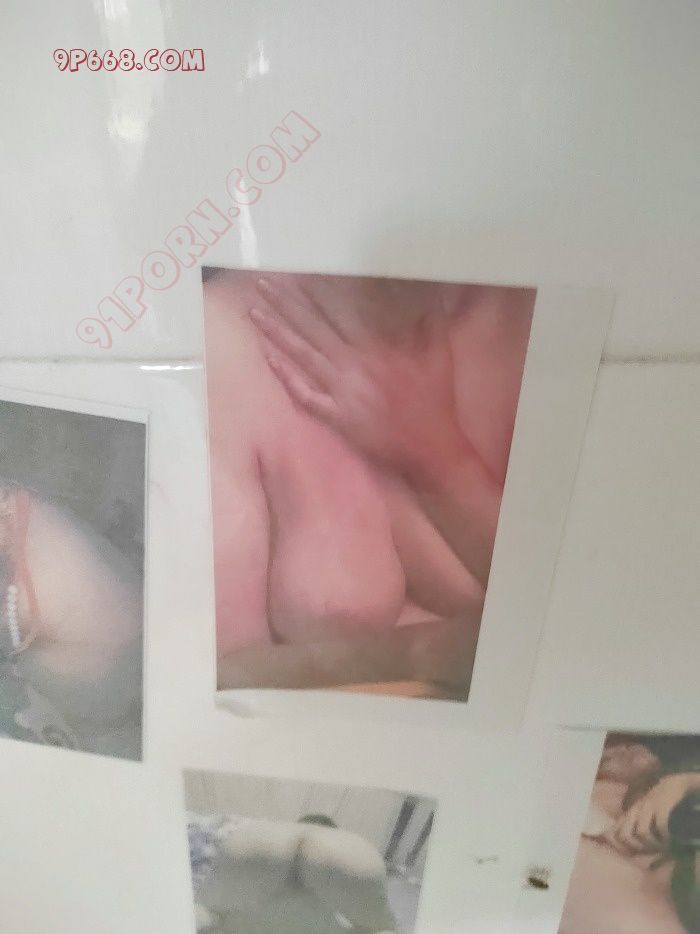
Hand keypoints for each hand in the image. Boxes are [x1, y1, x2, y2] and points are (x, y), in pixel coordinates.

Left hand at [249, 277, 469, 480]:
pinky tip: (268, 358)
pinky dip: (287, 377)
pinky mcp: (337, 416)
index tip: (295, 275)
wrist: (433, 447)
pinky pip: (305, 396)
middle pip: (313, 328)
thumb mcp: (440, 355)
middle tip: (262, 283)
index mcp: (378, 347)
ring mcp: (343, 391)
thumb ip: (432, 322)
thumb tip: (436, 293)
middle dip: (286, 305)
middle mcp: (356, 365)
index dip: (316, 293)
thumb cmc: (436, 403)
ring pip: (303, 355)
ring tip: (254, 312)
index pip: (340, 312)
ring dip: (278, 333)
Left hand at [606, 773, 699, 855]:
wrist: (672, 784)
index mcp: (628, 814)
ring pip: (641, 832)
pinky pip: (659, 826)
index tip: (630, 854)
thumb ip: (636, 832)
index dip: (618, 847)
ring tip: (662, 847)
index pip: (612, 832)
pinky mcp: (660, 806)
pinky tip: (669, 839)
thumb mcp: (644, 817)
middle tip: (648, 852)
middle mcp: (634, 811)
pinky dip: (664, 836)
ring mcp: (646, 807)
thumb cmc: (658, 806)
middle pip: (624, 835)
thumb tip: (634, 857)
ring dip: (652, 845)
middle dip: (635, 848)